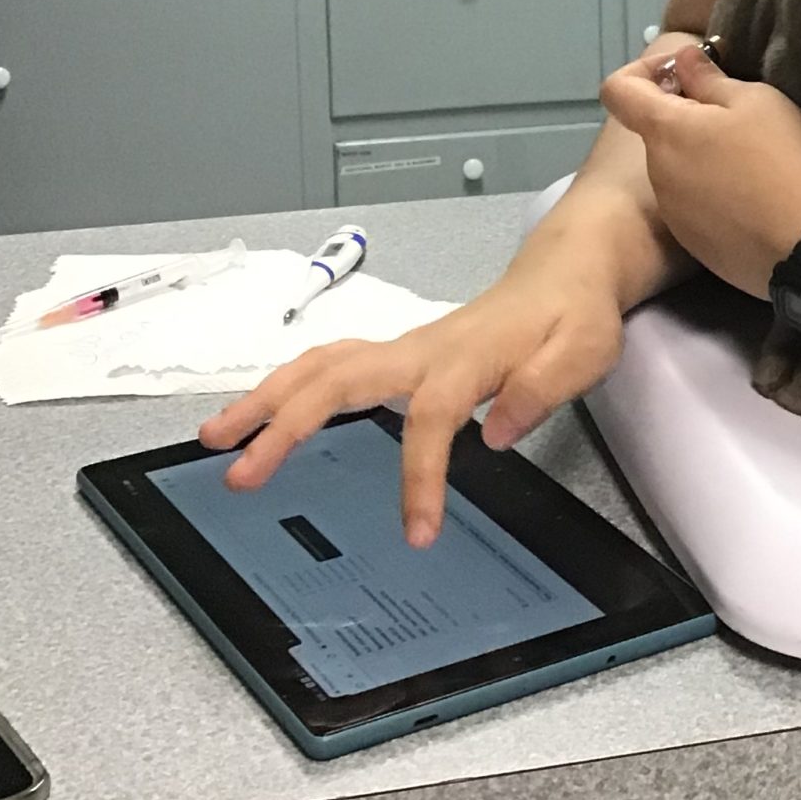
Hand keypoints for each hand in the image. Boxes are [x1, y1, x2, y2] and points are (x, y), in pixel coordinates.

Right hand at [198, 278, 622, 546]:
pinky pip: (329, 364)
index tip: (416, 531)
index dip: (419, 475)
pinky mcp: (396, 353)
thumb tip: (498, 431)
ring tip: (216, 436)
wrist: (565, 268)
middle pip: (337, 381)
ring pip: (319, 366)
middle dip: (282, 426)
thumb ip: (543, 388)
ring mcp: (403, 348)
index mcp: (467, 357)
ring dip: (265, 400)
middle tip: (239, 473)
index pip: (432, 419)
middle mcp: (422, 349)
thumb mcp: (584, 350)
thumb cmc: (574, 312)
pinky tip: (260, 410)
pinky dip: (286, 386)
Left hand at [600, 44, 800, 297]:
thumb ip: (707, 78)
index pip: (617, 90)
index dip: (645, 70)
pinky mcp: (696, 244)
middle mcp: (658, 174)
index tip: (688, 73)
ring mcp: (674, 215)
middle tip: (742, 119)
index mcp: (665, 132)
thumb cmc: (784, 159)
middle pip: (658, 133)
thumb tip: (682, 62)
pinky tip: (756, 201)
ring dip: (704, 157)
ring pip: (679, 170)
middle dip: (690, 117)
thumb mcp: (755, 101)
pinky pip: (696, 207)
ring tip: (755, 164)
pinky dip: (716, 195)